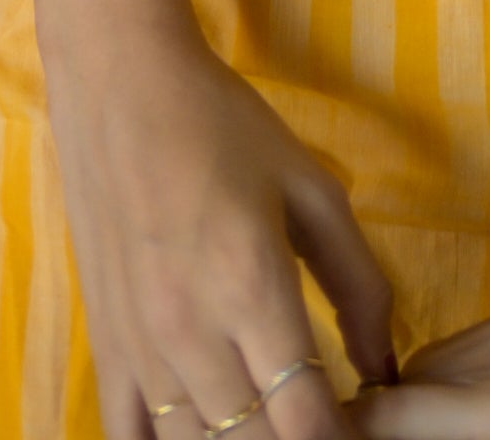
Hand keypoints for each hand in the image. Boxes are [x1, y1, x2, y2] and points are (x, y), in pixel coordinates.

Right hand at [55, 28, 396, 439]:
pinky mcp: (104, 345)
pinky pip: (128, 439)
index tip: (361, 432)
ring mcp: (139, 347)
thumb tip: (384, 370)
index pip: (305, 421)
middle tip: (322, 422)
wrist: (121, 84)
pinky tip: (203, 434)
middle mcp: (191, 332)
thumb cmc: (224, 126)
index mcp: (252, 286)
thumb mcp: (311, 189)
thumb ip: (358, 284)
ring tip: (272, 422)